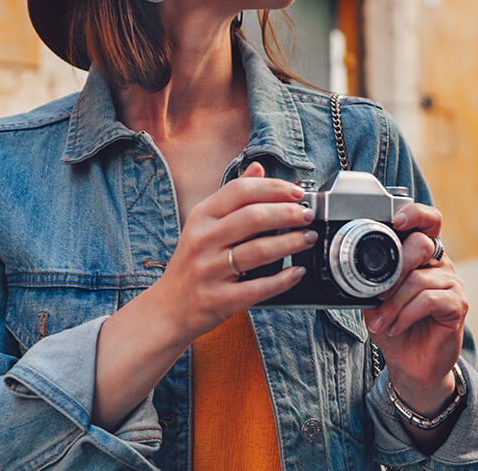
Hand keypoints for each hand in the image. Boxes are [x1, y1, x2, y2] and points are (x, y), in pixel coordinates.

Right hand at [154, 162, 311, 342]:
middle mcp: (203, 240)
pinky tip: (297, 272)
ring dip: (290, 243)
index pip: (239, 191)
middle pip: (252, 218)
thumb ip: (232, 196)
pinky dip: (281, 280)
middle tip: (307, 215)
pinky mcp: (219, 299)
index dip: (273, 188)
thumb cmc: (192, 262)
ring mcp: (209, 270)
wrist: (169, 308)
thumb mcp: (204, 224)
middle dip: (287, 214)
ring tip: (308, 238)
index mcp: (201, 217)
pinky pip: (256, 288)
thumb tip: (258, 168)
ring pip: (257, 251)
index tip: (296, 192)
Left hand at [361, 202, 466, 412]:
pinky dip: (407, 314)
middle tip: (377, 295)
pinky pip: (430, 300)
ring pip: (419, 279)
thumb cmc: (395, 326)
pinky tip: (397, 326)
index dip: (415, 213)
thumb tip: (355, 274)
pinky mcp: (458, 305)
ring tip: (381, 323)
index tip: (396, 221)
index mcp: (422, 255)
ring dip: (393, 304)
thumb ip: (370, 281)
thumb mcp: (374, 300)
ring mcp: (452, 283)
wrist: (410, 363)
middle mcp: (440, 263)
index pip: (428, 221)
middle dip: (394, 269)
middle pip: (422, 244)